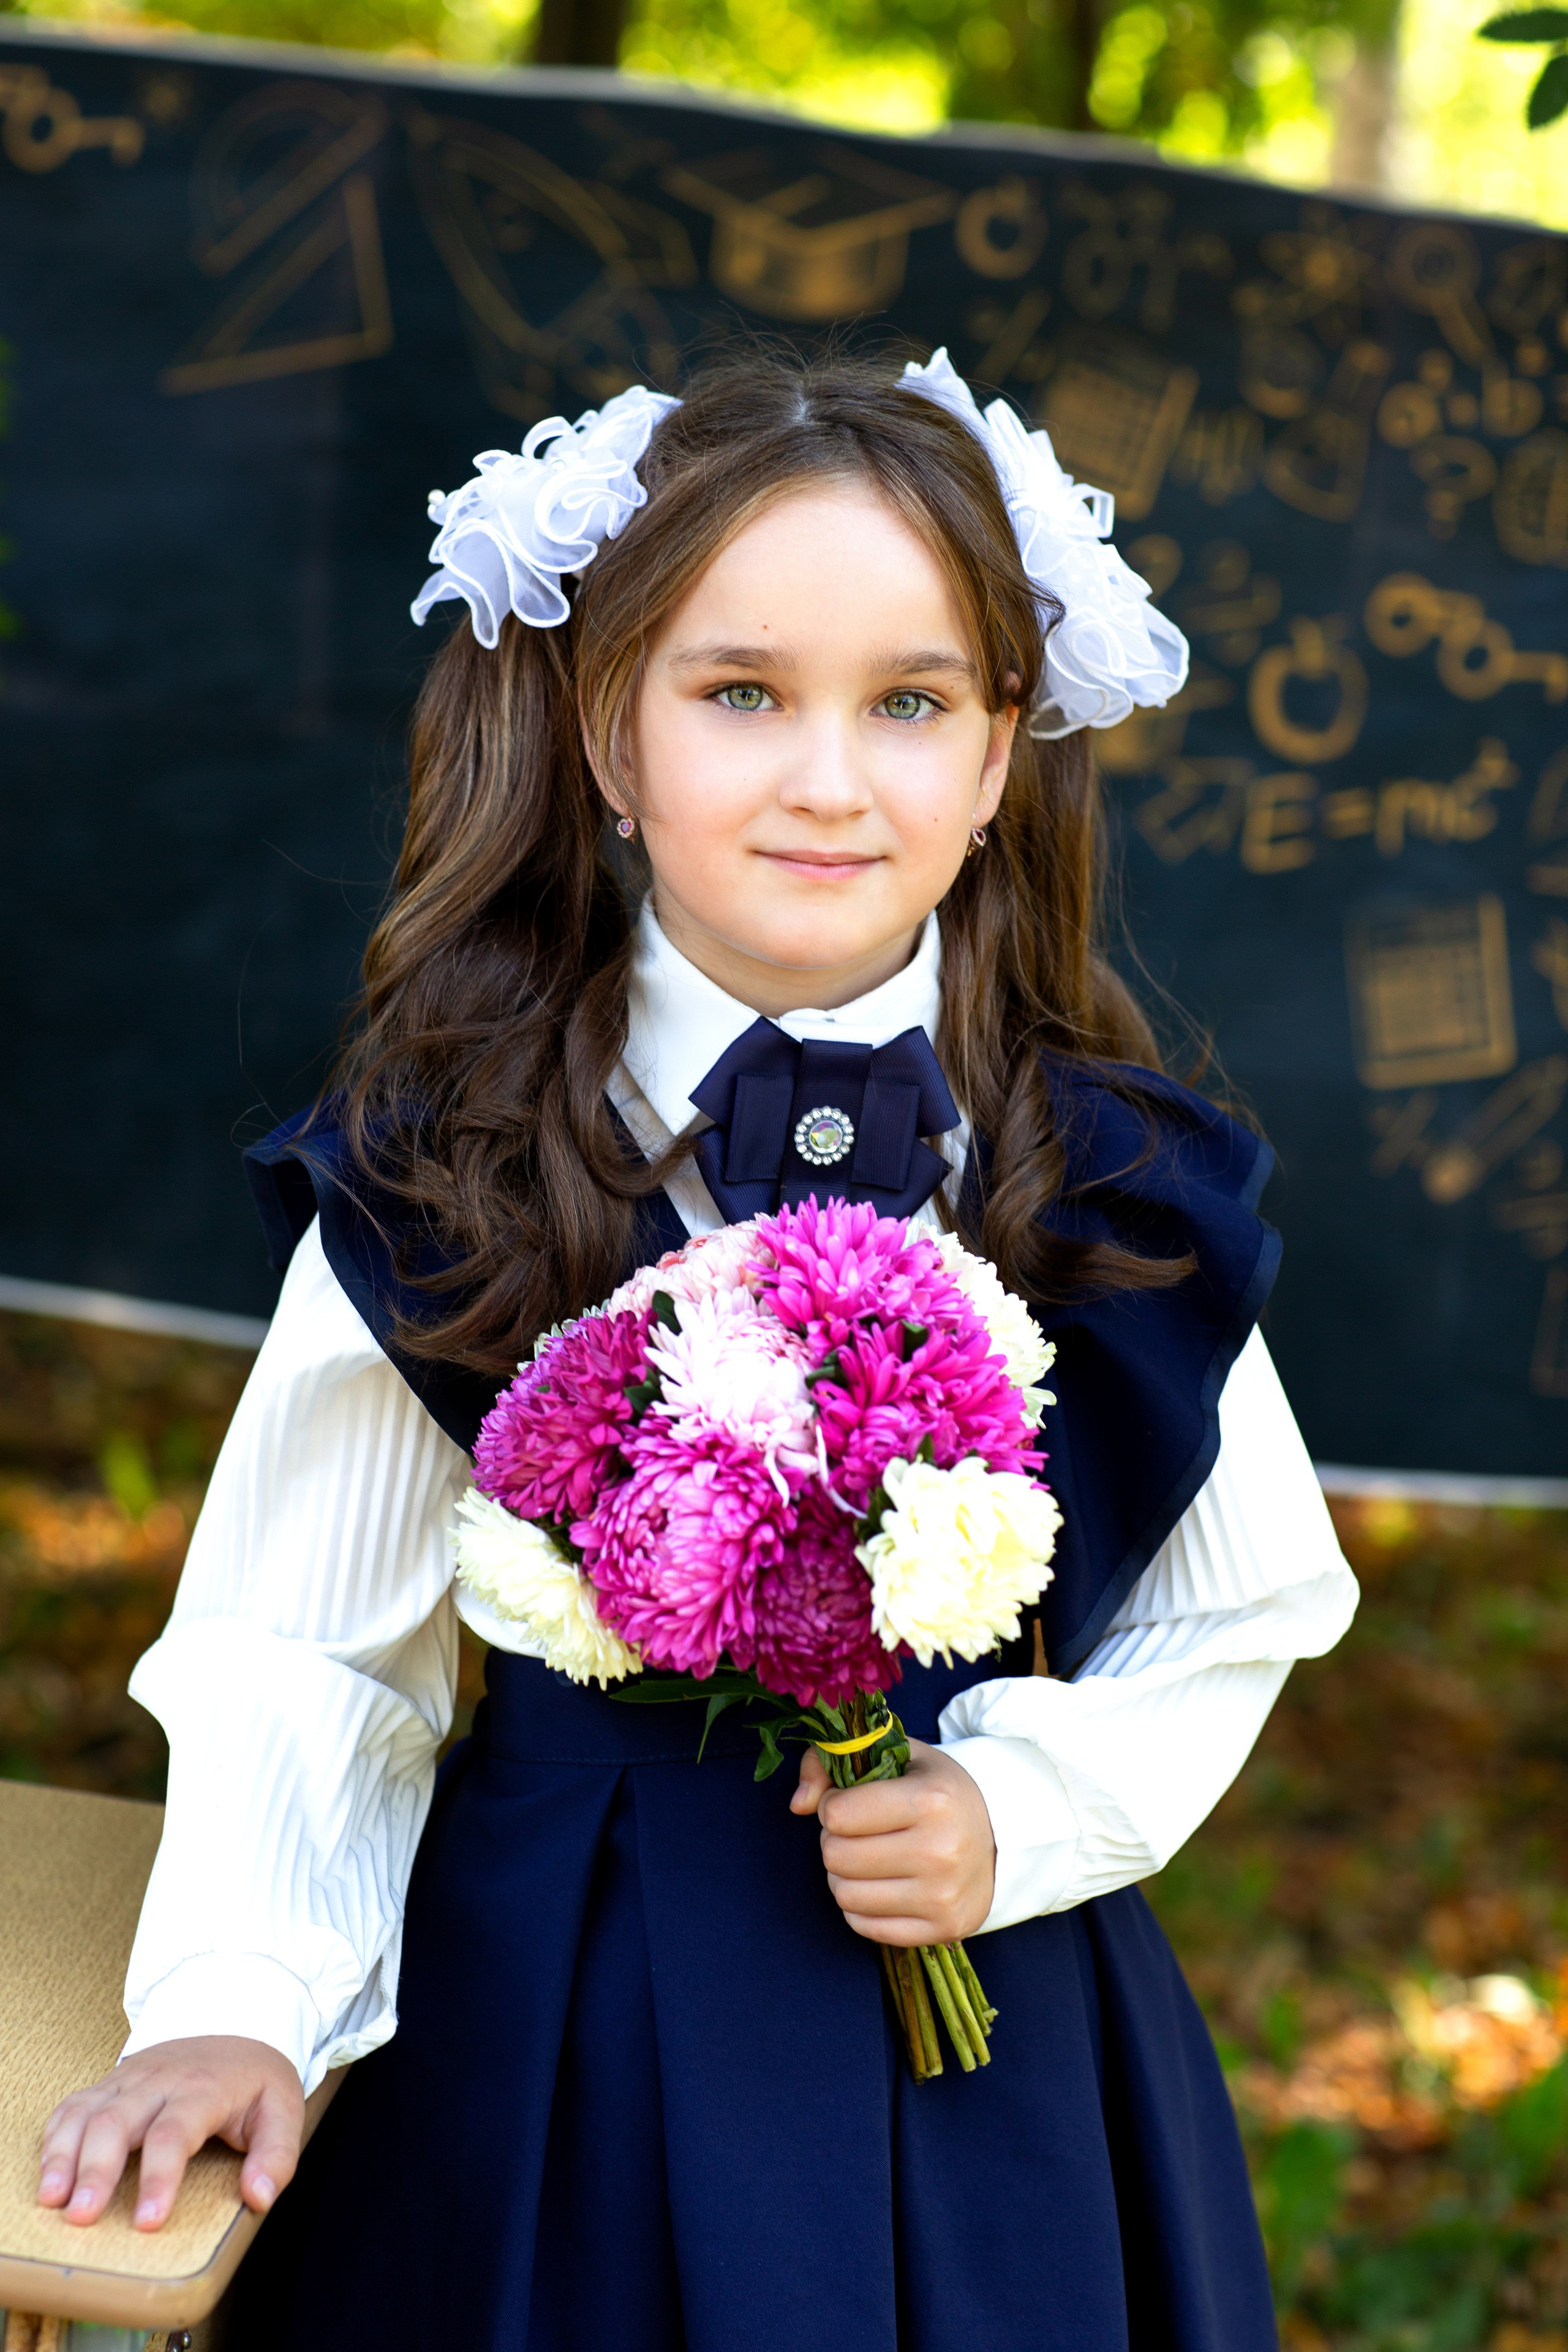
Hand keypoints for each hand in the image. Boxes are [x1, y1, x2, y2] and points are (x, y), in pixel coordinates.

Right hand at [37, 2036, 303, 2231]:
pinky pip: (74, 2105)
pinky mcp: (111, 2082)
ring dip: (65, 2155)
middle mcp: (160, 2081)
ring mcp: (130, 2079)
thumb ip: (277, 2157)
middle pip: (118, 2122)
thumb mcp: (284, 2111)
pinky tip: (50, 2173)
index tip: (147, 2222)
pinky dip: (56, 2137)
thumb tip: (259, 2196)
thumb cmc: (256, 2080)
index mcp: (204, 2088)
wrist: (237, 2026)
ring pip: (88, 2111)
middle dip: (96, 2171)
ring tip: (53, 2199)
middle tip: (82, 2218)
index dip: (159, 2178)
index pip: (174, 2133)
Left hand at [791, 1738, 995, 1943]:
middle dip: (834, 1841)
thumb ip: (832, 1763)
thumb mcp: (897, 1757)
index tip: (849, 1801)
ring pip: (845, 1896)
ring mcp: (942, 1896)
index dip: (832, 1805)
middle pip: (836, 1856)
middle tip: (856, 1832)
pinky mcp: (943, 1929)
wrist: (1002, 1837)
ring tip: (865, 1858)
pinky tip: (879, 1885)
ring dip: (843, 1876)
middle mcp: (940, 1850)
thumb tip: (797, 1804)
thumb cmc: (939, 1792)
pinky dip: (860, 1907)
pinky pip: (865, 1927)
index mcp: (931, 1800)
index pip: (838, 1814)